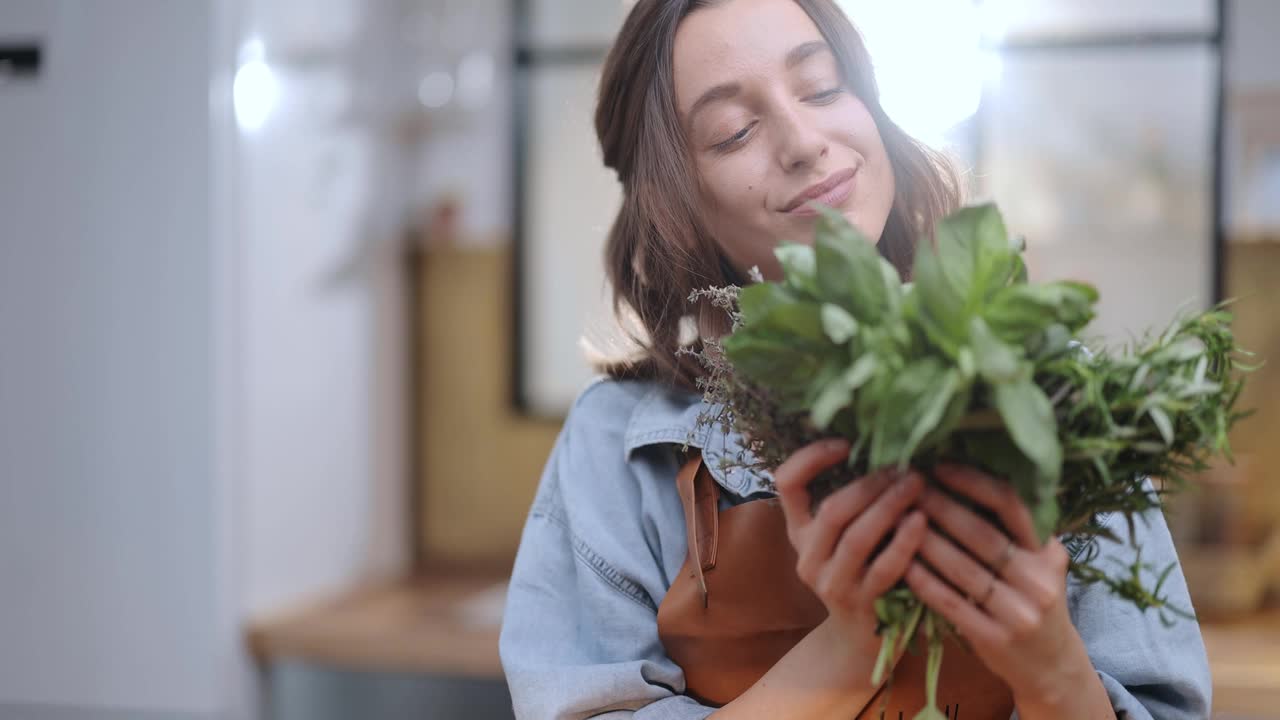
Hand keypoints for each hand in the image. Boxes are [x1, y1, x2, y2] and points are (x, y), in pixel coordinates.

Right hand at [773, 439, 927, 679]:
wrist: (860, 641)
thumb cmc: (862, 573)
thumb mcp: (844, 536)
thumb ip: (853, 500)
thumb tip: (885, 446)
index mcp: (799, 531)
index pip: (786, 483)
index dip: (811, 458)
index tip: (845, 443)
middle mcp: (808, 556)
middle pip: (831, 510)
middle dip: (870, 483)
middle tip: (904, 466)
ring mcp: (832, 583)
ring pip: (856, 537)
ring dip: (889, 506)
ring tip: (916, 484)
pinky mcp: (862, 606)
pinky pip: (884, 569)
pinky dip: (904, 542)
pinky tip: (922, 521)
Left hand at [903, 464, 1109, 714]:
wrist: (1051, 665)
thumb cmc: (1031, 600)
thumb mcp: (1038, 562)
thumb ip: (1011, 529)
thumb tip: (962, 474)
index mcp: (1049, 552)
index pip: (1012, 506)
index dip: (973, 482)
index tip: (938, 466)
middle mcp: (1039, 580)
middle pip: (981, 534)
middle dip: (939, 506)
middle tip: (905, 486)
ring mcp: (1019, 612)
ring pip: (962, 568)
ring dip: (923, 541)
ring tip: (894, 518)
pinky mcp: (995, 639)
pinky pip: (951, 602)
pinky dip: (924, 581)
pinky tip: (901, 563)